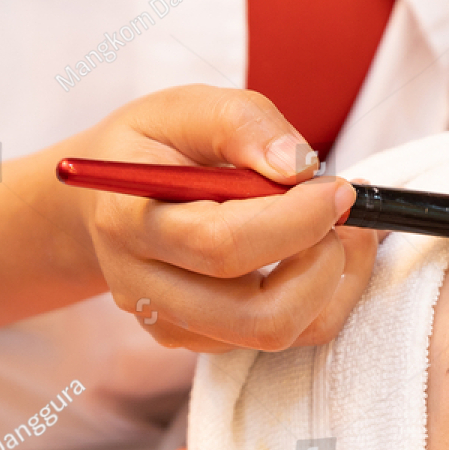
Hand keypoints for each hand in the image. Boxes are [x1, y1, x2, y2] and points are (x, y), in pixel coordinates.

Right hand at [72, 86, 376, 352]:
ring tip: (342, 230)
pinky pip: (281, 338)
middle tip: (343, 216)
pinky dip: (321, 298)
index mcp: (131, 222)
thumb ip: (242, 123)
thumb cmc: (152, 147)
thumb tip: (299, 166)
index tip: (337, 188)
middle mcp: (145, 288)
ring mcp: (172, 325)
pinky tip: (319, 250)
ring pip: (276, 335)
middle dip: (323, 267)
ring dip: (332, 285)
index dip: (296, 221)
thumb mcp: (186, 108)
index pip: (223, 245)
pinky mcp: (200, 341)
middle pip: (256, 316)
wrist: (105, 202)